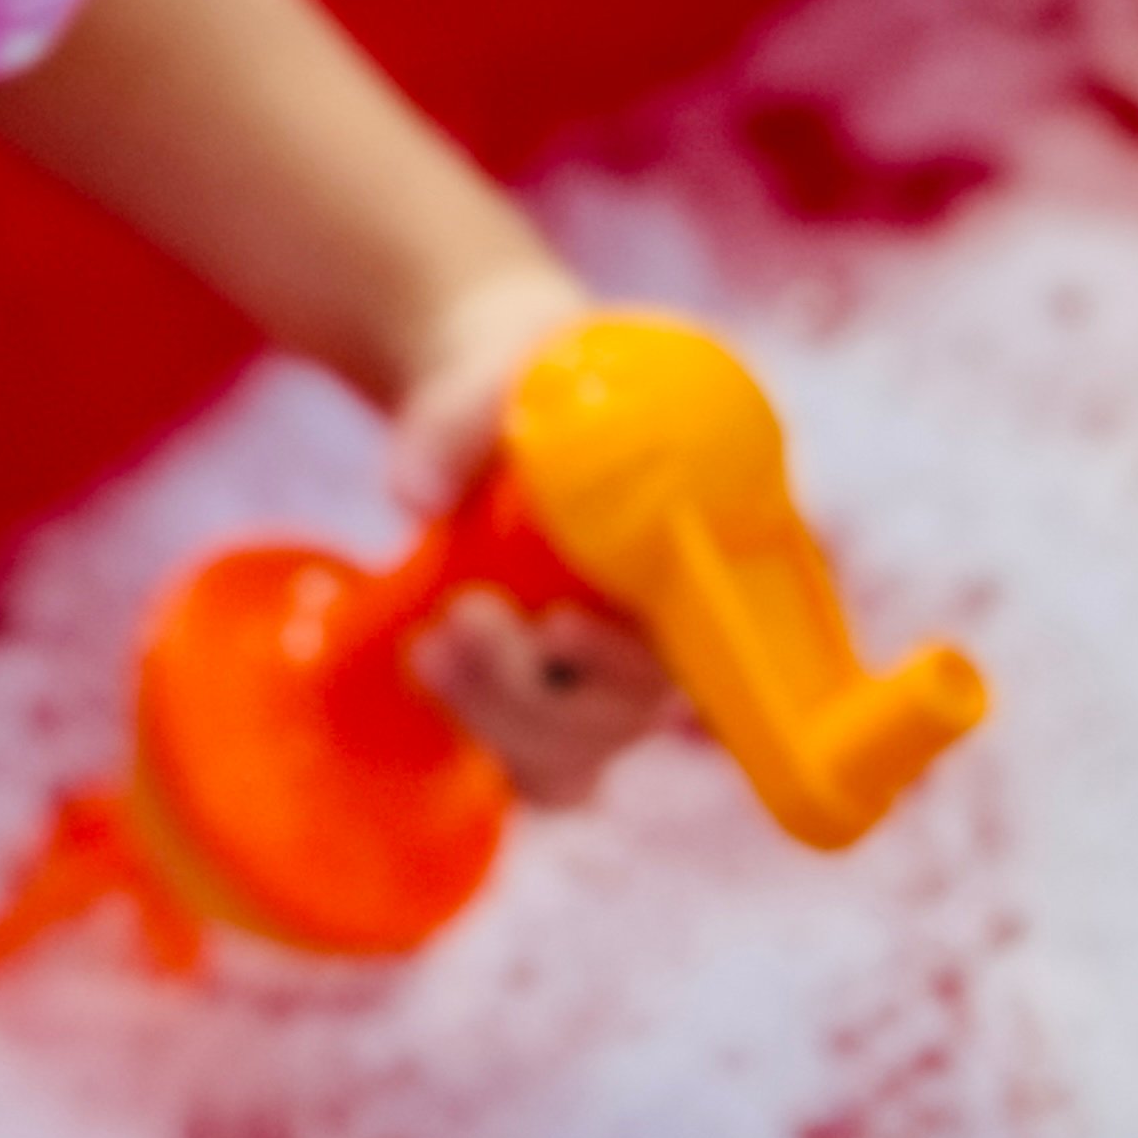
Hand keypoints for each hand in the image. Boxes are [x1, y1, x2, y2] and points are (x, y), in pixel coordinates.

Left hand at [381, 254, 685, 809]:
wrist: (505, 397)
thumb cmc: (531, 379)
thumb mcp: (499, 369)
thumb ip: (461, 421)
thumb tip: (415, 496)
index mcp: (697, 539)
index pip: (722, 633)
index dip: (646, 655)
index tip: (557, 627)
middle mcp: (673, 621)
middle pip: (632, 708)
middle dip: (535, 689)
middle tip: (460, 620)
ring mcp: (618, 673)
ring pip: (585, 750)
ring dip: (502, 718)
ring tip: (430, 647)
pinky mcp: (562, 699)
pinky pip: (549, 767)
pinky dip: (494, 740)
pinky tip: (436, 669)